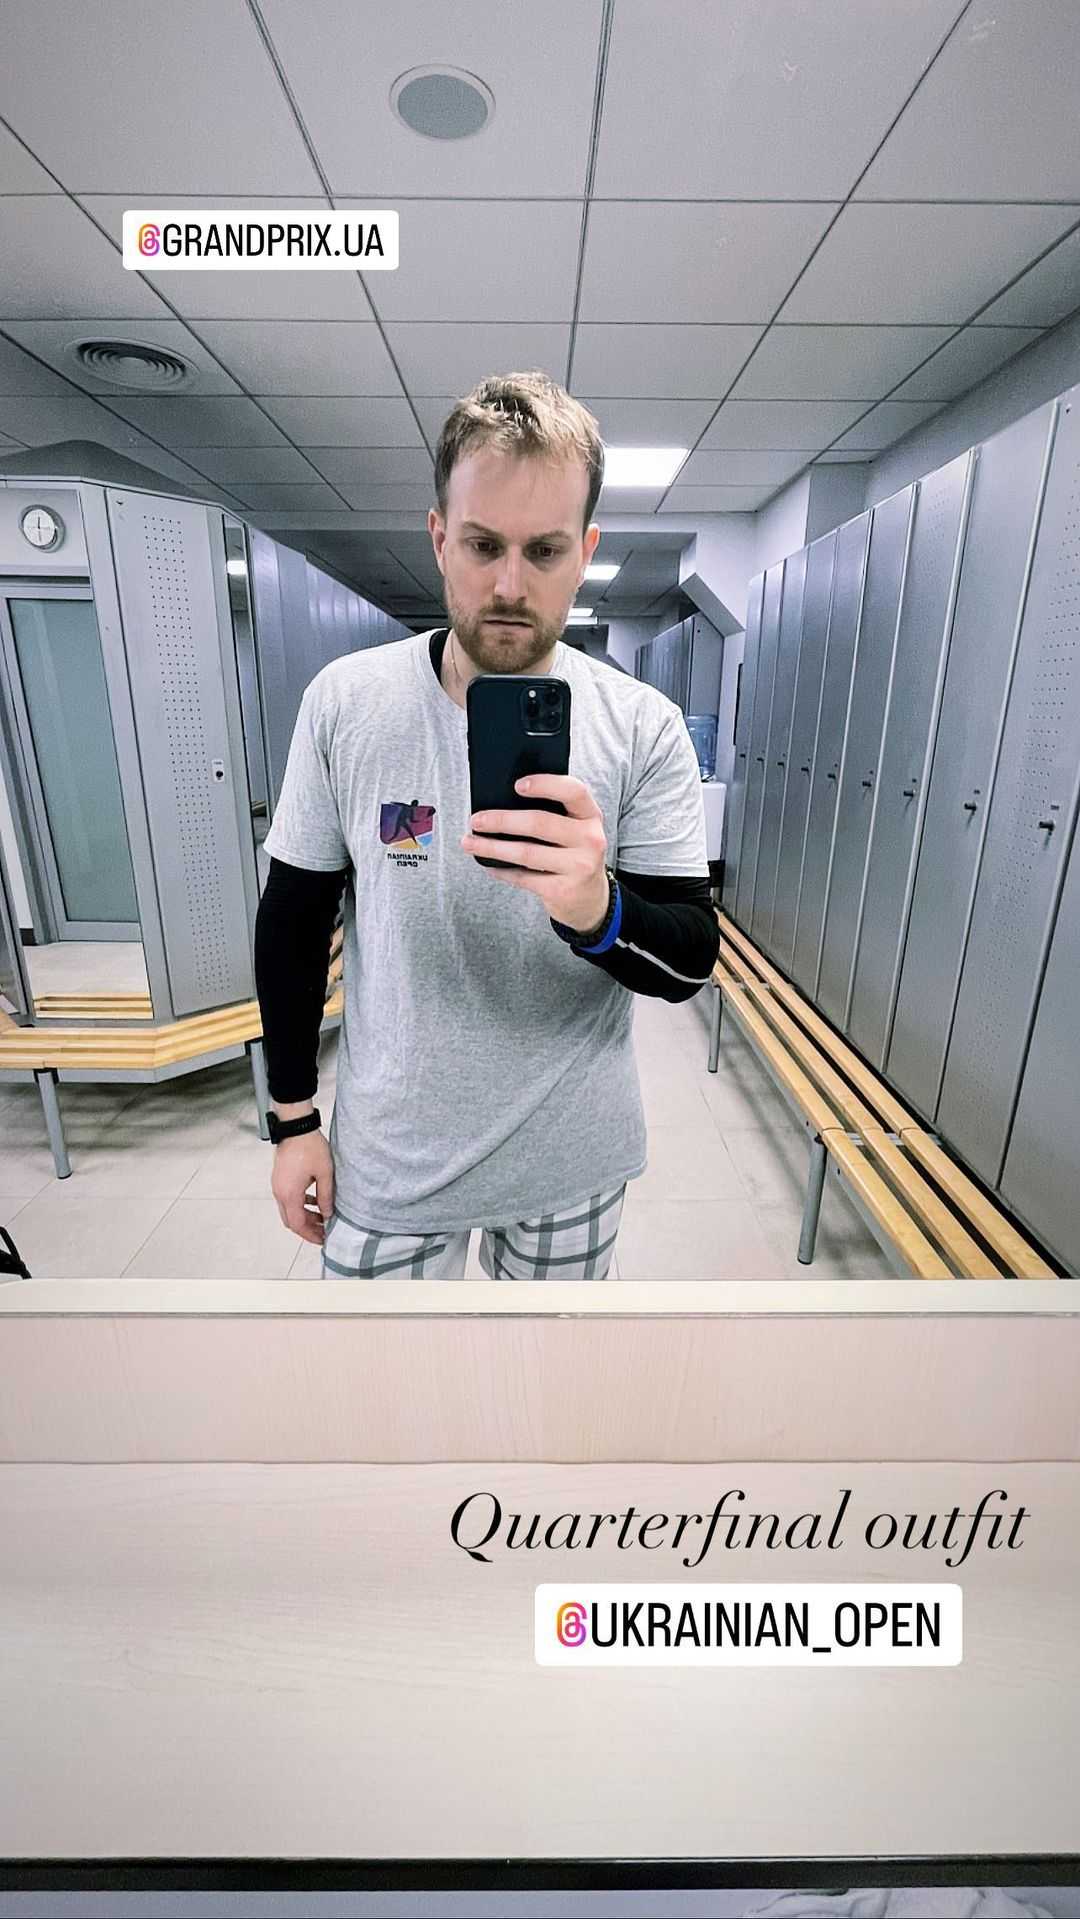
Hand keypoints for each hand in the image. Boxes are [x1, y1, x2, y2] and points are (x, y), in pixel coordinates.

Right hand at [271, 1130, 334, 1245]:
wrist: (295, 1127)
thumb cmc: (309, 1146)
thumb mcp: (324, 1174)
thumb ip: (326, 1196)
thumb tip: (328, 1214)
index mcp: (289, 1194)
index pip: (298, 1224)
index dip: (310, 1235)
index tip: (323, 1239)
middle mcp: (280, 1192)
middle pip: (291, 1220)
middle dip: (308, 1228)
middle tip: (324, 1231)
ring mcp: (278, 1185)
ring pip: (289, 1210)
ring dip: (304, 1216)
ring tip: (322, 1216)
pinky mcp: (279, 1179)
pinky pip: (288, 1198)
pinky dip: (300, 1204)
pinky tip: (314, 1200)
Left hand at [461, 774, 609, 932]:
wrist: (591, 900)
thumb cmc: (574, 855)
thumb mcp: (575, 830)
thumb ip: (555, 814)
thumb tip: (503, 803)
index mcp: (591, 816)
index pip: (573, 791)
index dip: (545, 784)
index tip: (517, 785)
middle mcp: (590, 840)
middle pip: (540, 823)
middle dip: (502, 820)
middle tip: (476, 820)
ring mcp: (579, 867)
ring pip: (526, 852)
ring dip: (492, 847)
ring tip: (470, 843)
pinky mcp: (563, 890)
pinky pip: (524, 877)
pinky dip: (502, 871)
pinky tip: (489, 866)